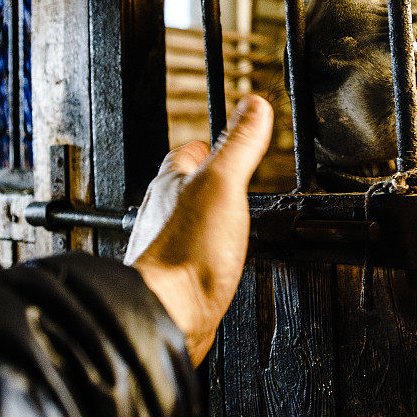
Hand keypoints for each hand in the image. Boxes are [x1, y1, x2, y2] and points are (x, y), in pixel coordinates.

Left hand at [126, 95, 272, 365]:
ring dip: (200, 212)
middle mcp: (161, 212)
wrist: (169, 312)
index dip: (201, 146)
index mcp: (171, 184)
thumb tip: (255, 105)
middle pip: (179, 186)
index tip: (210, 142)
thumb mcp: (224, 184)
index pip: (183, 154)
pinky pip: (189, 251)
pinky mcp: (175, 275)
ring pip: (181, 219)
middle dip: (199, 179)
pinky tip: (215, 256)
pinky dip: (203, 246)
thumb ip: (239, 144)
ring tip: (221, 212)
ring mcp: (165, 245)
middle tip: (220, 176)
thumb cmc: (188, 252)